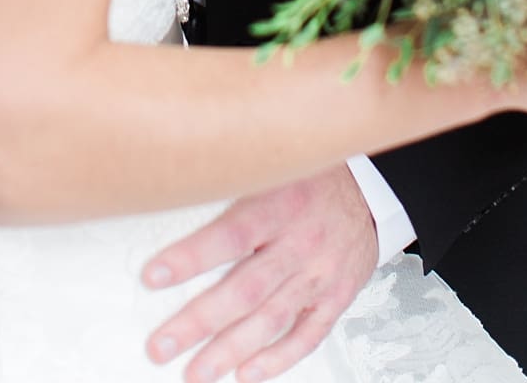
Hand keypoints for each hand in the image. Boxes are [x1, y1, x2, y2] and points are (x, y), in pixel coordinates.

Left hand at [142, 165, 377, 382]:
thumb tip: (182, 179)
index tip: (154, 277)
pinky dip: (278, 360)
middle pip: (245, 289)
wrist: (372, 192)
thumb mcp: (273, 164)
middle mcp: (299, 244)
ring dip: (230, 351)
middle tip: (161, 346)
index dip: (191, 258)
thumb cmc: (312, 179)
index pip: (230, 236)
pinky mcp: (335, 299)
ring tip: (196, 372)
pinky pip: (307, 335)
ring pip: (271, 319)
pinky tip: (248, 374)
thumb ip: (234, 178)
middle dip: (199, 322)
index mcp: (280, 205)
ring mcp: (319, 275)